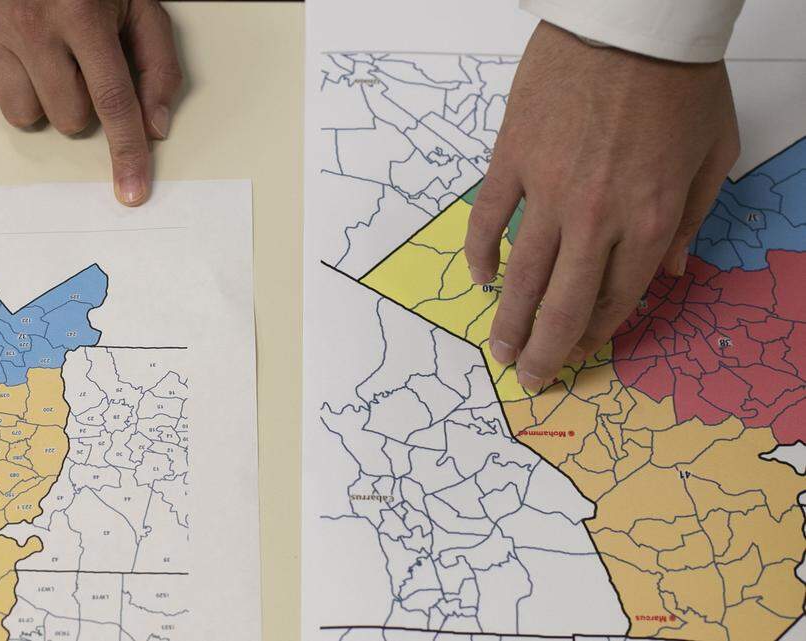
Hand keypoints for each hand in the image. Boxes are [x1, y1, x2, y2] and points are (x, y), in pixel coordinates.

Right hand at [0, 0, 181, 206]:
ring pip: (28, 117)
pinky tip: (28, 52)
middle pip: (70, 118)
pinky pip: (0, 99)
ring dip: (47, 98)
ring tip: (52, 57)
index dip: (126, 151)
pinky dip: (19, 85)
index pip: (112, 101)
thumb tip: (153, 127)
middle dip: (84, 102)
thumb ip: (158, 67)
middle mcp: (32, 22)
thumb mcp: (141, 9)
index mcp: (82, 13)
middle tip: (82, 63)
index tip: (132, 189)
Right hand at [465, 21, 739, 392]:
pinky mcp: (511, 162)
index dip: (599, 332)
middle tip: (530, 378)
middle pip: (563, 304)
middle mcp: (595, 218)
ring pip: (521, 276)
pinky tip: (481, 279)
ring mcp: (547, 191)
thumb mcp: (714, 151)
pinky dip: (480, 255)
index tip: (583, 352)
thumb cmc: (678, 81)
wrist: (628, 23)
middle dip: (546, 351)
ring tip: (500, 350)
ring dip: (510, 322)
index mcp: (649, 219)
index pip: (619, 297)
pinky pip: (487, 221)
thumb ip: (691, 218)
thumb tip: (669, 271)